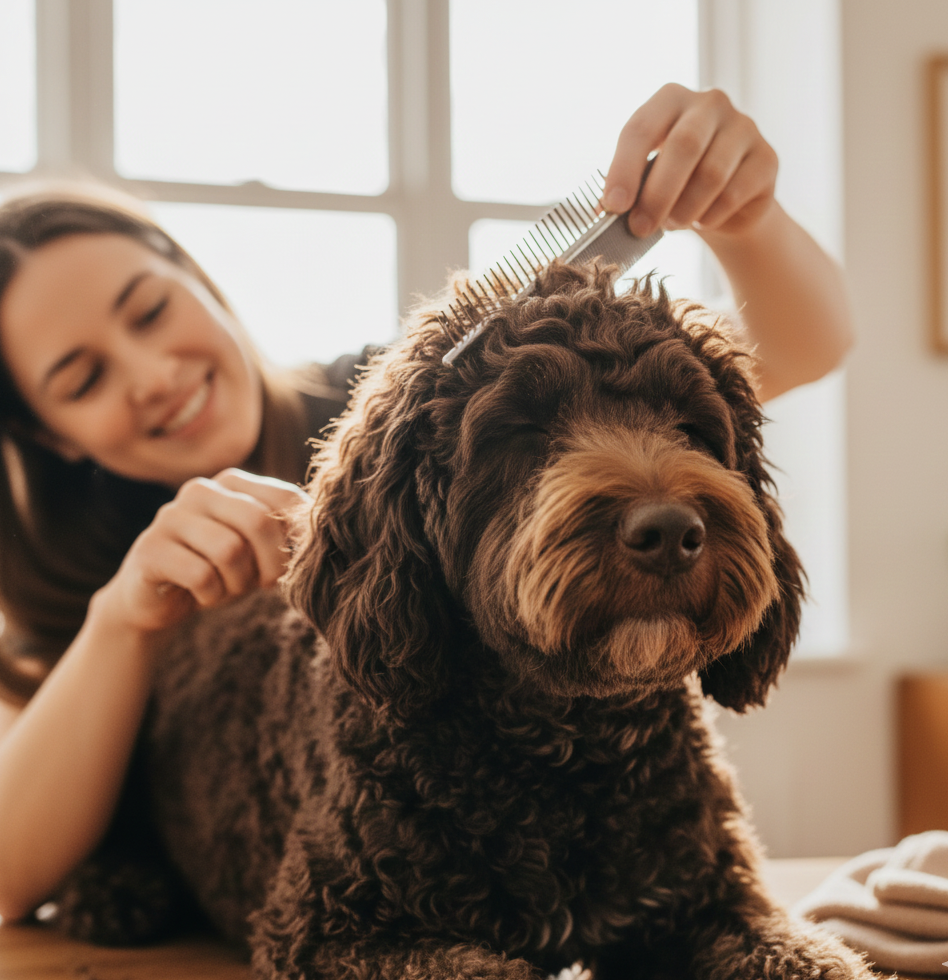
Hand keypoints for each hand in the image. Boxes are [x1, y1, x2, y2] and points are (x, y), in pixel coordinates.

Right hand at [91, 469, 308, 634]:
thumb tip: (324, 535)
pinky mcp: (150, 548)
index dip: (298, 539)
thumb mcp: (257, 550)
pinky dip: (212, 595)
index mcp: (233, 482)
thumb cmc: (218, 570)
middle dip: (270, 564)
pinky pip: (201, 575)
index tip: (291, 565)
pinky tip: (203, 595)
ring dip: (237, 583)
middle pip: (259, 522)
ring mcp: (170, 516)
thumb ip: (284, 534)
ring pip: (230, 550)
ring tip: (226, 589)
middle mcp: (200, 489)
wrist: (156, 599)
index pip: (285, 498)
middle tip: (261, 584)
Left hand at [602, 83, 778, 238]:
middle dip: (657, 194)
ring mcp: (743, 127)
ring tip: (671, 223)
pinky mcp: (766, 158)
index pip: (642, 127)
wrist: (726, 205)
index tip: (614, 206)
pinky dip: (711, 215)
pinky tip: (702, 220)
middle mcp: (710, 104)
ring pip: (711, 173)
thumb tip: (603, 210)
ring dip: (684, 209)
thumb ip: (627, 189)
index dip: (624, 168)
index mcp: (670, 100)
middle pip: (683, 146)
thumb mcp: (646, 182)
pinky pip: (735, 192)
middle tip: (640, 227)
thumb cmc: (676, 186)